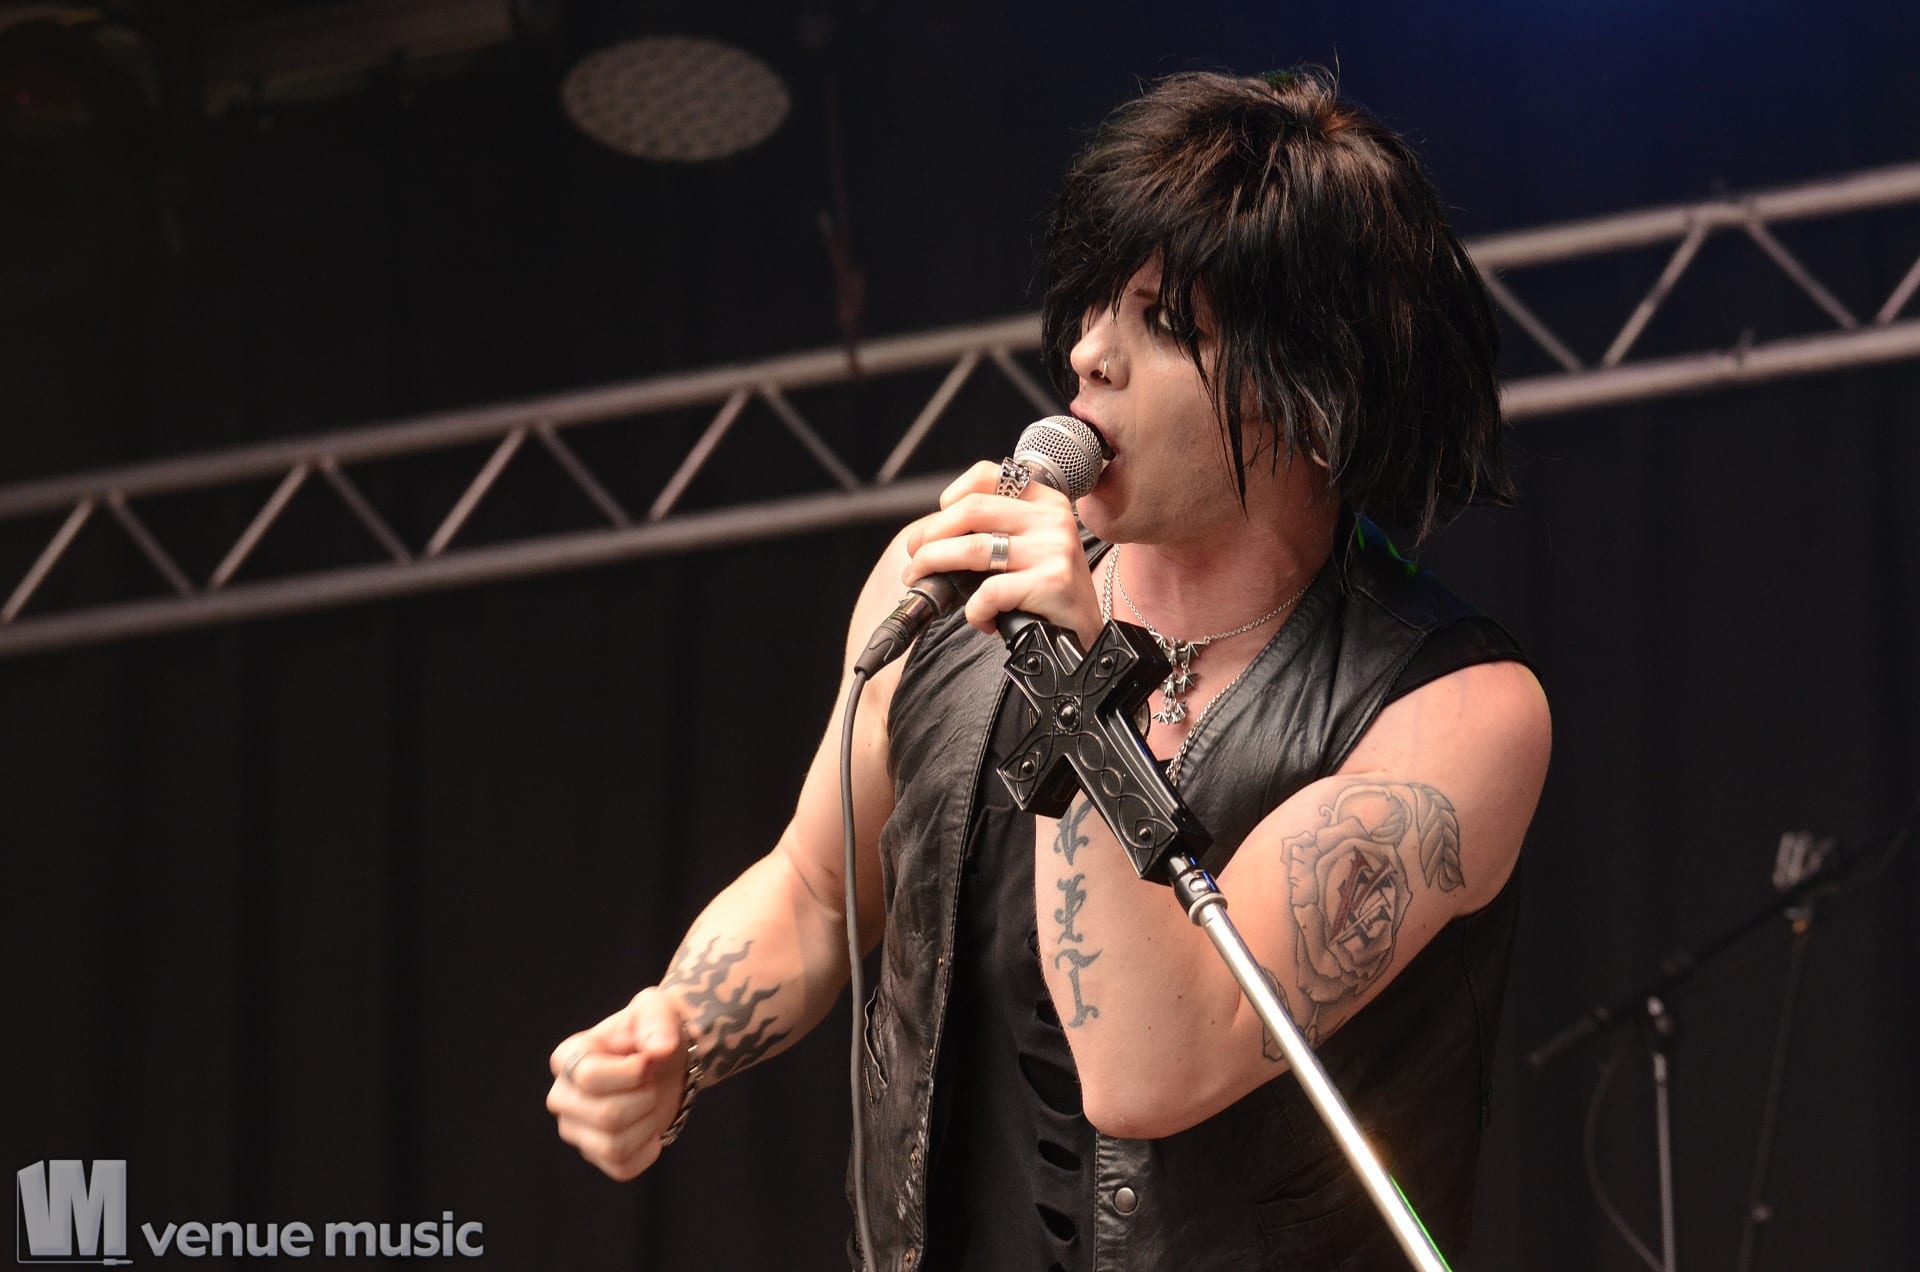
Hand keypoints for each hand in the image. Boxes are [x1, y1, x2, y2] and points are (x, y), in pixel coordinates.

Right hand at [546, 987, 688, 1181]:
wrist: (667, 1062)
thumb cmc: (653, 1032)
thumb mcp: (657, 1011)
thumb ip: (657, 1022)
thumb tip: (660, 1049)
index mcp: (567, 1058)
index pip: (589, 1077)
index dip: (631, 1073)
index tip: (647, 1061)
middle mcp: (562, 1096)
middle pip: (607, 1115)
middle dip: (644, 1098)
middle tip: (649, 1084)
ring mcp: (575, 1130)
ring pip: (614, 1145)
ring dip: (647, 1123)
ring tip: (649, 1104)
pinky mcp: (595, 1154)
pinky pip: (623, 1168)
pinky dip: (648, 1150)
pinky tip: (650, 1129)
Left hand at [901, 460, 1102, 647]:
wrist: (1084, 636)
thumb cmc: (1047, 593)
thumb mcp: (1030, 546)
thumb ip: (996, 529)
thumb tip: (934, 534)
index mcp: (1045, 501)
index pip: (989, 474)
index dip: (952, 495)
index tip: (936, 523)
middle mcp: (1052, 518)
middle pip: (972, 510)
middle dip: (930, 535)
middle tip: (915, 558)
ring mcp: (1054, 548)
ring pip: (973, 548)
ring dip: (934, 565)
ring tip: (922, 581)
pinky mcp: (1052, 581)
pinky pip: (990, 592)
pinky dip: (974, 610)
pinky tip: (983, 620)